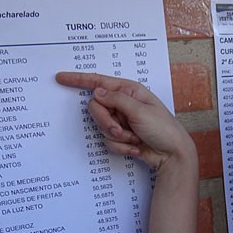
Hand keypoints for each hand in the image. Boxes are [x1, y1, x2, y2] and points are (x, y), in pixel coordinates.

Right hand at [55, 72, 193, 170]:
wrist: (172, 154)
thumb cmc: (163, 129)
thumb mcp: (140, 111)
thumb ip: (116, 100)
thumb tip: (97, 92)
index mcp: (129, 91)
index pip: (99, 82)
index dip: (79, 80)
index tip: (61, 78)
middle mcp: (123, 104)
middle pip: (96, 108)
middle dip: (107, 122)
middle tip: (121, 130)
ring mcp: (121, 121)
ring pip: (102, 127)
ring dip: (118, 137)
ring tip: (135, 139)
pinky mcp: (121, 137)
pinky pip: (108, 141)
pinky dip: (122, 147)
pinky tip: (136, 148)